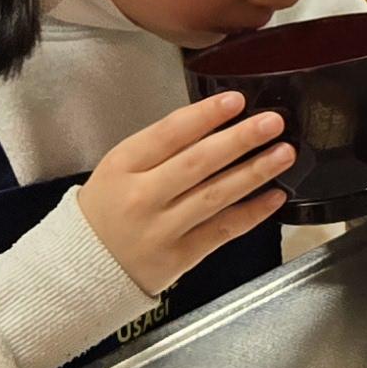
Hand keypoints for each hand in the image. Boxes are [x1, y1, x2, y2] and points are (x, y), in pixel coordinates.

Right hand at [83, 91, 292, 293]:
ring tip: (284, 154)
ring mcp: (161, 229)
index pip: (168, 134)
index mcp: (122, 166)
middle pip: (197, 163)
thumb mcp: (118, 169)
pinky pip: (222, 230)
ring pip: (215, 196)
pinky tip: (275, 196)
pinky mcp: (179, 257)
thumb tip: (216, 123)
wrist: (82, 267)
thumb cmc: (107, 209)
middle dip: (240, 140)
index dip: (205, 115)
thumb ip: (160, 149)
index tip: (236, 100)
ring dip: (254, 172)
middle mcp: (142, 197)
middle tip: (272, 122)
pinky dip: (251, 213)